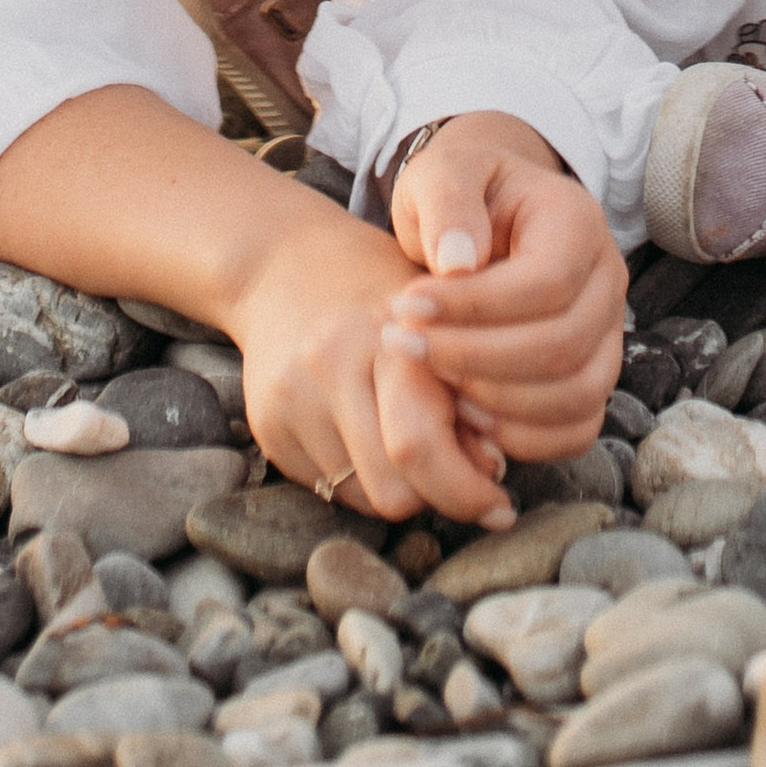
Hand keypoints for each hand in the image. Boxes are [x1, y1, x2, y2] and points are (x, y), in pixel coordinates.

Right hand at [226, 190, 514, 530]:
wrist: (283, 262)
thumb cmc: (380, 287)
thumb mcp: (440, 315)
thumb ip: (470, 384)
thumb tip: (488, 469)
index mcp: (385, 332)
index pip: (420, 445)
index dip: (468, 491)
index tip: (499, 504)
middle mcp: (329, 364)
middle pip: (392, 490)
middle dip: (437, 495)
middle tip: (461, 475)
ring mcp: (290, 397)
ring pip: (363, 499)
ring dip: (399, 488)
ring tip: (414, 443)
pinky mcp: (266, 426)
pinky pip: (329, 489)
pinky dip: (360, 479)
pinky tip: (369, 435)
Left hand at [382, 111, 628, 461]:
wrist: (483, 217)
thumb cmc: (460, 195)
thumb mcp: (442, 173)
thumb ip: (448, 202)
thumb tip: (457, 263)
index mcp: (578, 221)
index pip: (546, 281)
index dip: (475, 306)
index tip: (404, 306)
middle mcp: (607, 279)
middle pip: (563, 344)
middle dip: (474, 358)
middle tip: (403, 346)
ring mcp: (608, 334)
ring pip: (578, 394)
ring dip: (497, 402)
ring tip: (432, 379)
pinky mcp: (593, 377)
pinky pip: (578, 428)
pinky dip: (524, 436)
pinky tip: (465, 414)